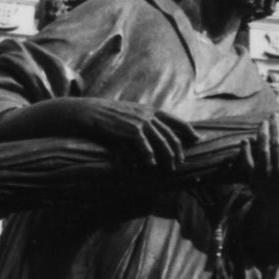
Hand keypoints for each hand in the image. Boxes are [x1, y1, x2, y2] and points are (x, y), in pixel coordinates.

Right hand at [0, 97, 199, 168]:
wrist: (81, 112)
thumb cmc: (103, 119)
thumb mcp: (125, 118)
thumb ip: (140, 125)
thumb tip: (152, 136)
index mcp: (146, 110)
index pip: (173, 118)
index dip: (187, 129)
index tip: (197, 139)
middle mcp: (144, 113)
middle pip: (169, 132)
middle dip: (177, 149)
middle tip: (180, 163)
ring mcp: (135, 120)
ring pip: (159, 139)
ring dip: (165, 155)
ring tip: (168, 168)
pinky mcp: (125, 128)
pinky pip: (141, 143)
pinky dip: (147, 154)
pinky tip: (149, 165)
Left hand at [241, 114, 278, 208]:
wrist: (276, 203)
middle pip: (277, 145)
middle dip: (276, 127)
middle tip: (275, 115)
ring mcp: (265, 175)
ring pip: (263, 150)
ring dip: (262, 134)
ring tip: (264, 122)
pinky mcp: (253, 177)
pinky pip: (247, 161)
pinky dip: (245, 150)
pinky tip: (246, 139)